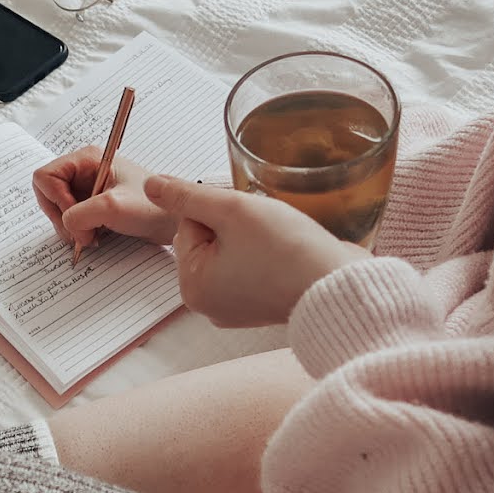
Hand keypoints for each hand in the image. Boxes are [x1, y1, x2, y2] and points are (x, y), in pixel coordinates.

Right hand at [32, 149, 176, 248]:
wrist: (174, 222)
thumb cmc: (152, 207)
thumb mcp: (114, 208)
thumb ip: (80, 214)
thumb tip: (67, 226)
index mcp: (88, 159)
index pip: (45, 176)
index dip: (55, 200)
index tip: (75, 216)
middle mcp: (85, 171)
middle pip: (48, 193)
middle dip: (61, 217)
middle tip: (80, 233)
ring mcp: (87, 188)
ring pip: (57, 209)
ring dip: (70, 227)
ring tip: (91, 235)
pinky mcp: (93, 204)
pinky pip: (70, 218)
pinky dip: (77, 231)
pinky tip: (95, 235)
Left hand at [143, 175, 368, 326]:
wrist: (340, 287)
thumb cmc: (290, 253)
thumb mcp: (232, 210)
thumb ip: (188, 195)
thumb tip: (153, 185)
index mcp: (192, 286)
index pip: (188, 222)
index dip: (219, 208)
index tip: (248, 216)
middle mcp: (208, 303)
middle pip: (209, 237)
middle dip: (236, 223)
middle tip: (267, 230)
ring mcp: (235, 306)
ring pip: (233, 247)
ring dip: (254, 235)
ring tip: (280, 242)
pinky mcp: (261, 304)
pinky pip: (253, 265)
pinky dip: (269, 254)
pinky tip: (287, 254)